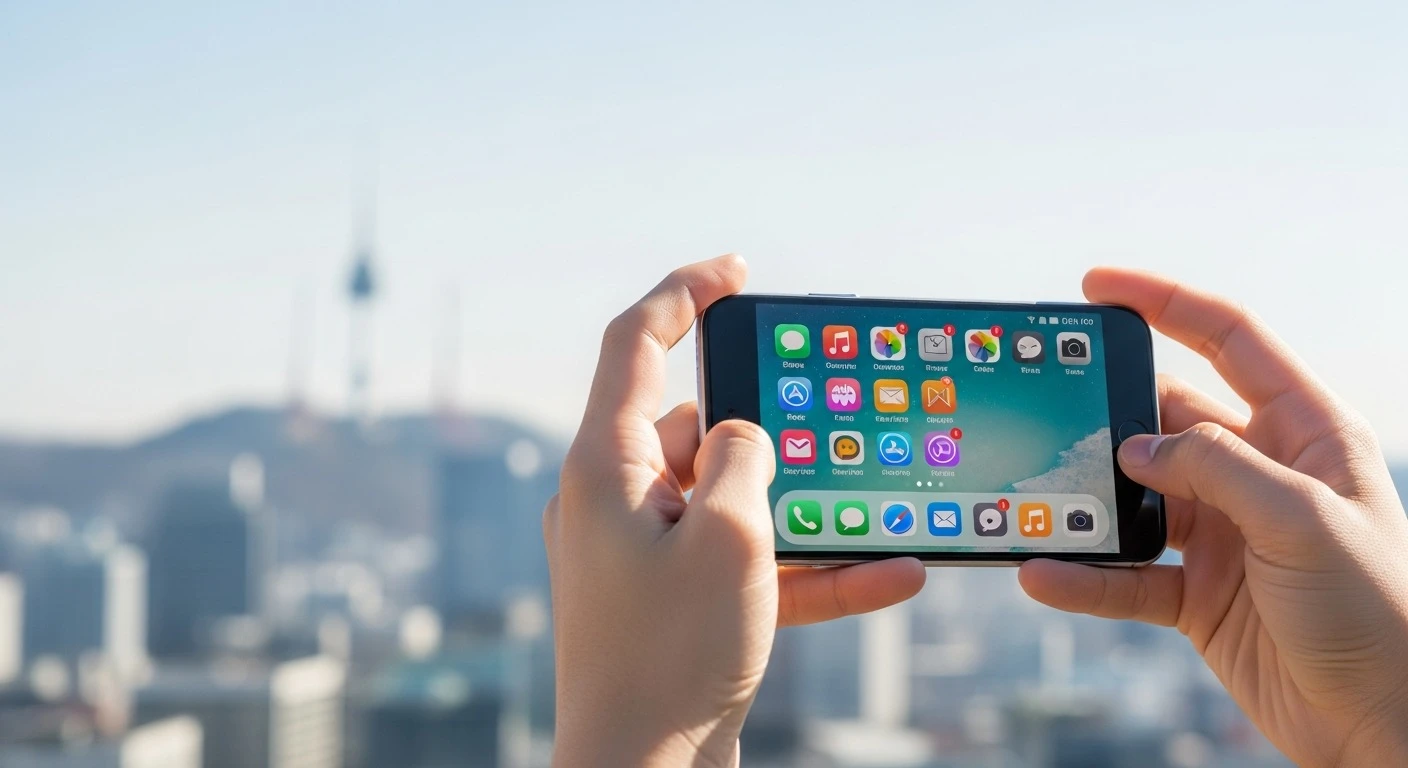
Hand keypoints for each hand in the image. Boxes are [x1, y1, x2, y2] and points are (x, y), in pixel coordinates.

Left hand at [545, 255, 925, 767]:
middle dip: (771, 432)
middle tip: (833, 434)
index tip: (740, 272)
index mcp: (605, 467)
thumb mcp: (730, 537)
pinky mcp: (671, 603)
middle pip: (695, 427)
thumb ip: (745, 458)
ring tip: (879, 511)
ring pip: (731, 499)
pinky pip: (743, 563)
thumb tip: (744, 433)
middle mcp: (614, 502)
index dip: (686, 293)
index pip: (636, 343)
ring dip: (803, 507)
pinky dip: (804, 565)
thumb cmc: (671, 659)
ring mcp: (642, 555)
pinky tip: (888, 574)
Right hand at [1019, 269, 1407, 766]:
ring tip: (1036, 500)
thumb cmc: (1377, 612)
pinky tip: (1046, 573)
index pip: (1228, 341)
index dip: (1163, 305)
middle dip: (1106, 416)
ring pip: (1134, 498)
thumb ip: (1215, 468)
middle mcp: (1259, 474)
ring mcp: (1223, 535)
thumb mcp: (1303, 520)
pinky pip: (1125, 576)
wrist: (1384, 724)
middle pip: (1164, 418)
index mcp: (1304, 432)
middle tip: (1047, 413)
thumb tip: (1134, 445)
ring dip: (1086, 502)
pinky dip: (1085, 576)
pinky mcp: (1195, 595)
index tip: (1095, 289)